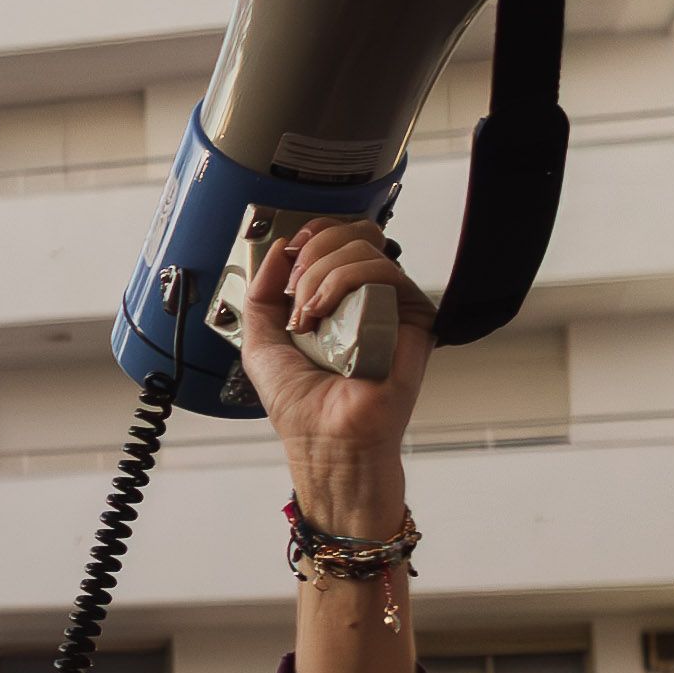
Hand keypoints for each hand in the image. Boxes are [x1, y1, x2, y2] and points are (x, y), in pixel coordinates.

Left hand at [236, 216, 428, 506]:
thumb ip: (261, 292)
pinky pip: (382, 271)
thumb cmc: (301, 405)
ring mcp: (391, 305)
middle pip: (352, 232)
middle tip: (294, 292)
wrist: (325, 440)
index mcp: (339, 299)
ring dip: (320, 274)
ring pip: (362, 247)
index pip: (336, 239)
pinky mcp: (412, 317)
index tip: (288, 252)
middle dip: (312, 251)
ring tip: (307, 315)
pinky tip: (323, 315)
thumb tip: (278, 248)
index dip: (310, 233)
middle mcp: (368, 299)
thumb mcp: (260, 340)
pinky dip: (341, 282)